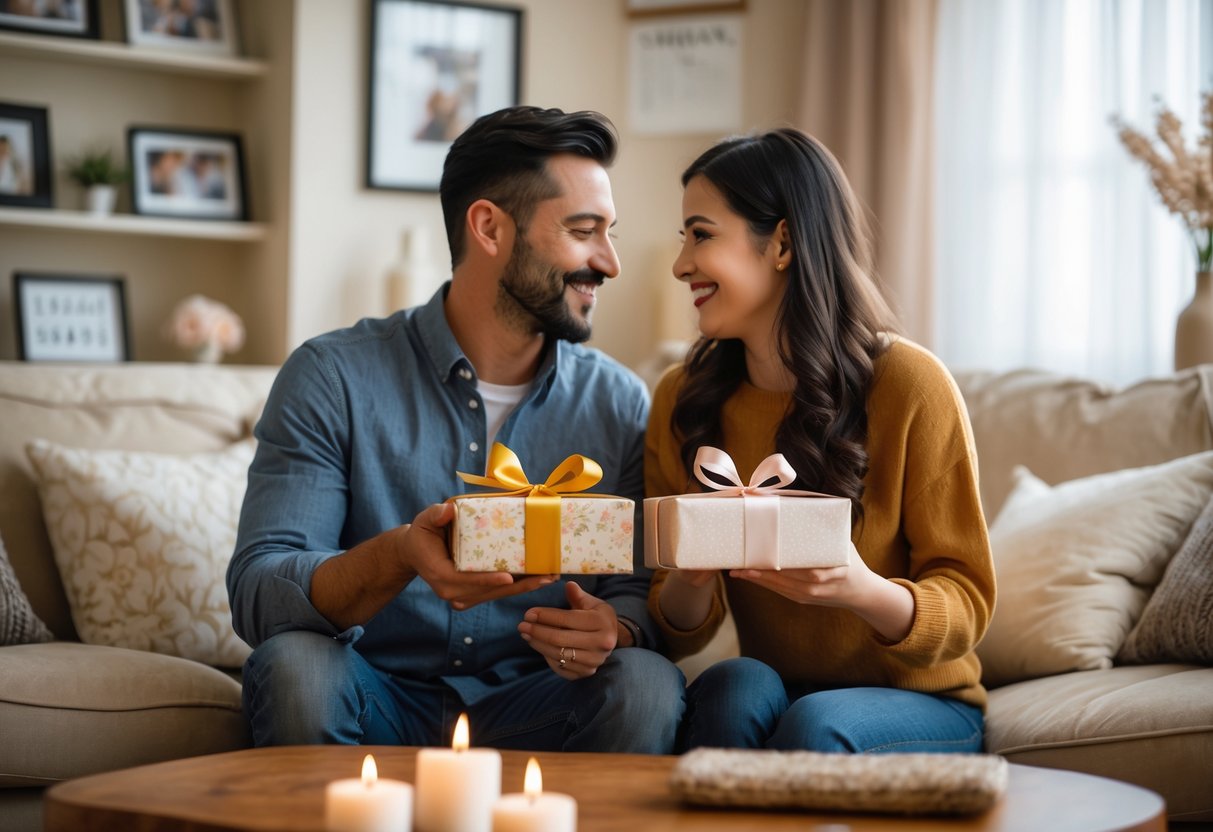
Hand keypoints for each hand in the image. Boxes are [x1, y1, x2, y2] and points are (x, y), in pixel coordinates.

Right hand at [405, 502, 555, 610]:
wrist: (415, 552)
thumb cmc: (422, 534)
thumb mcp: (425, 521)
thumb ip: (436, 515)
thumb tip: (449, 510)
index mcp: (440, 575)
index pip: (466, 580)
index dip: (487, 580)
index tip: (509, 578)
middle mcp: (452, 592)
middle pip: (489, 591)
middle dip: (519, 586)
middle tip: (546, 576)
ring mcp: (462, 597)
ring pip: (496, 595)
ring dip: (524, 588)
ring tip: (549, 577)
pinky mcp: (471, 596)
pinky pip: (496, 593)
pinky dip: (517, 587)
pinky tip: (538, 579)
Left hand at [517, 581, 617, 679]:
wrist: (611, 637)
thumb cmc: (597, 615)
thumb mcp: (591, 602)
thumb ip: (578, 595)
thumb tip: (568, 584)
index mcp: (602, 623)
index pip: (567, 619)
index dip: (545, 616)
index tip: (528, 613)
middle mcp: (601, 644)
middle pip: (560, 639)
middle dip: (537, 632)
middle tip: (521, 626)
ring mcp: (594, 661)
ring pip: (558, 655)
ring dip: (538, 645)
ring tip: (526, 635)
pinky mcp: (586, 673)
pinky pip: (561, 668)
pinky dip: (547, 658)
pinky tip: (539, 646)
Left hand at [730, 544, 913, 641]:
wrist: (862, 592)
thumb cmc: (850, 560)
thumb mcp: (842, 543)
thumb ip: (823, 529)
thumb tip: (804, 503)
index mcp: (829, 569)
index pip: (799, 567)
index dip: (777, 562)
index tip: (760, 552)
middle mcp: (818, 585)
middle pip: (784, 579)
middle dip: (760, 572)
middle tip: (739, 562)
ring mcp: (810, 595)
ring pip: (779, 588)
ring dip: (757, 580)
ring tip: (737, 571)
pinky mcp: (804, 600)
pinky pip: (781, 592)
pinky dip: (766, 585)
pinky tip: (752, 578)